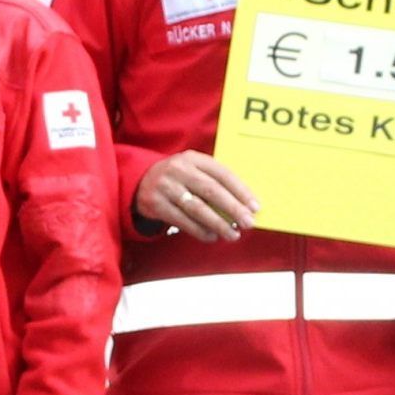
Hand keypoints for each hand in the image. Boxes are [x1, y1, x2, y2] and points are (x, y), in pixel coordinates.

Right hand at [134, 151, 257, 240]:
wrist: (140, 181)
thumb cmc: (178, 178)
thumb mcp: (193, 170)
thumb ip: (215, 181)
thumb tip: (244, 204)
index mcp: (193, 158)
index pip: (222, 173)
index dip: (241, 190)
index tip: (255, 206)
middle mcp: (179, 170)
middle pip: (211, 190)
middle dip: (233, 208)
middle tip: (248, 223)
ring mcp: (166, 187)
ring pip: (197, 208)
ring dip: (218, 223)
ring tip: (233, 234)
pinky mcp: (156, 204)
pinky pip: (182, 220)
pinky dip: (199, 231)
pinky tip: (212, 236)